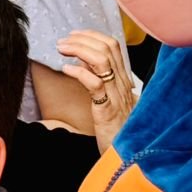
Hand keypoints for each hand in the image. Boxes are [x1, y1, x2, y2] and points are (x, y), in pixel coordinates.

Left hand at [59, 30, 136, 152]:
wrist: (129, 157)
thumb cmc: (117, 130)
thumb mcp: (110, 101)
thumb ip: (100, 80)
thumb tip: (82, 62)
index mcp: (123, 81)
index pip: (113, 46)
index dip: (92, 35)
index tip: (74, 35)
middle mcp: (122, 84)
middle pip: (107, 48)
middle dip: (83, 38)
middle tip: (64, 41)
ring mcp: (116, 96)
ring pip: (102, 60)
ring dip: (79, 49)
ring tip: (62, 49)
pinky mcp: (107, 110)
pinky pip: (95, 84)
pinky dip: (79, 72)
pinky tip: (66, 69)